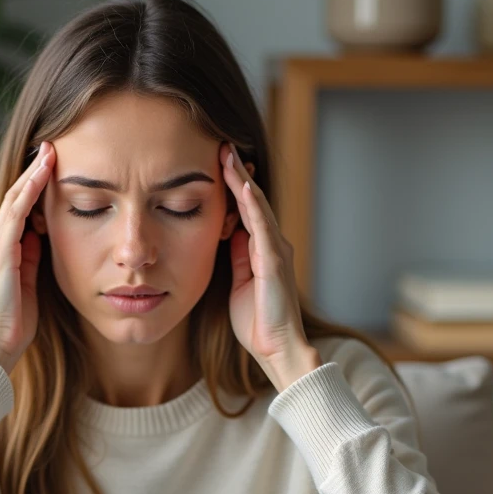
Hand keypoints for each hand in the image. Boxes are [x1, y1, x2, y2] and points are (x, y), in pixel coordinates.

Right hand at [0, 141, 52, 373]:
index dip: (35, 186)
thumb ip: (32, 259)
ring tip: (49, 151)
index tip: (52, 165)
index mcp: (3, 251)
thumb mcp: (29, 284)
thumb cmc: (13, 323)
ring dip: (33, 174)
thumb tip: (43, 237)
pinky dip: (29, 192)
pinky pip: (16, 214)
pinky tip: (42, 174)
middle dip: (34, 171)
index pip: (20, 210)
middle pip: (16, 197)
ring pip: (15, 199)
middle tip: (51, 146)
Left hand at [220, 142, 319, 390]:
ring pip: (257, 207)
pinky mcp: (274, 261)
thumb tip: (226, 233)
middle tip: (222, 145)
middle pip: (252, 200)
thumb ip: (235, 257)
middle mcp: (272, 244)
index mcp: (261, 250)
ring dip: (242, 180)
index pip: (245, 210)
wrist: (275, 348)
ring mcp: (275, 250)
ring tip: (228, 155)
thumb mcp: (238, 282)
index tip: (217, 162)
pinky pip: (261, 227)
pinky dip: (251, 205)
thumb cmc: (256, 322)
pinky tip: (241, 186)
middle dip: (237, 173)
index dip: (232, 186)